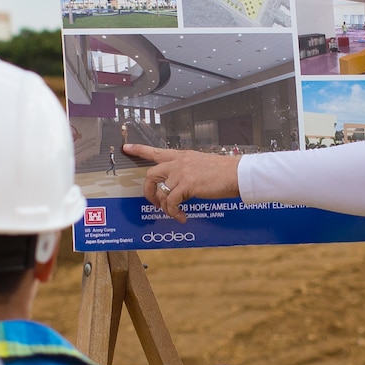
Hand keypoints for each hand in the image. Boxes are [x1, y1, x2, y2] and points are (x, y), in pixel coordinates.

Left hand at [125, 143, 239, 220]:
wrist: (237, 173)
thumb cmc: (224, 172)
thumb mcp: (202, 165)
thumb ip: (188, 172)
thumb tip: (180, 187)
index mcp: (182, 156)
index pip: (156, 151)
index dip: (139, 150)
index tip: (127, 148)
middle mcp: (179, 163)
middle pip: (151, 175)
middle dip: (148, 191)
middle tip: (154, 202)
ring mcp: (182, 173)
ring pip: (161, 192)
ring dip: (165, 207)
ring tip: (174, 213)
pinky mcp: (187, 185)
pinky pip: (172, 202)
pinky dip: (174, 212)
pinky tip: (181, 216)